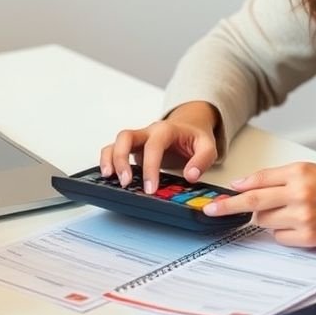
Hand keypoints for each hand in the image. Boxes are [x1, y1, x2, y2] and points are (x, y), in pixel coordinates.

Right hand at [100, 102, 219, 193]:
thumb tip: (191, 175)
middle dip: (122, 159)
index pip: (154, 146)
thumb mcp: (208, 146)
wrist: (190, 126)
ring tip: (109, 178)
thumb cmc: (195, 136)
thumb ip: (202, 160)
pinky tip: (108, 175)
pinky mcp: (133, 148)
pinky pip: (114, 149)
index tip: (150, 188)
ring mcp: (138, 139)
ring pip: (116, 142)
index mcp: (166, 130)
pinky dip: (108, 160)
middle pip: (126, 137)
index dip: (150, 167)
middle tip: (125, 182)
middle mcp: (148, 132)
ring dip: (110, 159)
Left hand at [204, 162, 315, 246]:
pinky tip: (300, 226)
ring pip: (265, 221)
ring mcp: (303, 215)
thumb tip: (247, 185)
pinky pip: (280, 238)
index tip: (221, 194)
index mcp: (300, 172)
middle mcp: (300, 192)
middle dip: (229, 206)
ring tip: (291, 213)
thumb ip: (281, 177)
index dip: (238, 188)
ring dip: (268, 219)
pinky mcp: (309, 236)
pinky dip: (283, 234)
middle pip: (253, 201)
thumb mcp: (313, 172)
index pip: (259, 179)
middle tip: (212, 210)